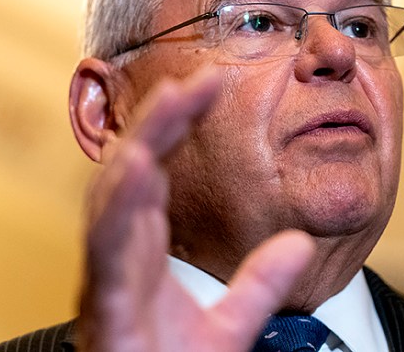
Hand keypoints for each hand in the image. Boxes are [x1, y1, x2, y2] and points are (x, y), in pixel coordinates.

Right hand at [78, 66, 314, 351]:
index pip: (157, 172)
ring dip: (139, 148)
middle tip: (192, 78)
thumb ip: (260, 283)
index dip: (176, 125)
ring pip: (112, 199)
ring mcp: (108, 278)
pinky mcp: (106, 307)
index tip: (209, 84)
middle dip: (157, 122)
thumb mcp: (231, 324)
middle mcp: (120, 256)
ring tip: (167, 104)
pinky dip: (118, 207)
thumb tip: (296, 243)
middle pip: (132, 172)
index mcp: (145, 252)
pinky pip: (107, 250)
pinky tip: (137, 169)